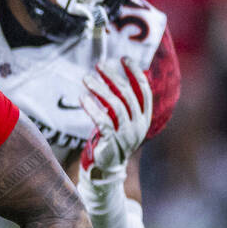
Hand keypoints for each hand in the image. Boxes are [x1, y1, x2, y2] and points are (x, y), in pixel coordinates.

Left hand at [79, 56, 152, 179]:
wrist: (108, 169)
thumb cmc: (112, 140)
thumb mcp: (122, 121)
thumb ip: (123, 103)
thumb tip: (116, 77)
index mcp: (144, 117)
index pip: (144, 90)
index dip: (135, 73)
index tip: (124, 58)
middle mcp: (139, 124)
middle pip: (128, 94)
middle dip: (113, 76)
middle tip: (99, 64)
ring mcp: (127, 134)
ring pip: (115, 105)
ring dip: (99, 89)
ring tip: (86, 78)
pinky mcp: (112, 141)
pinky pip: (103, 121)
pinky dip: (92, 108)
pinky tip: (82, 98)